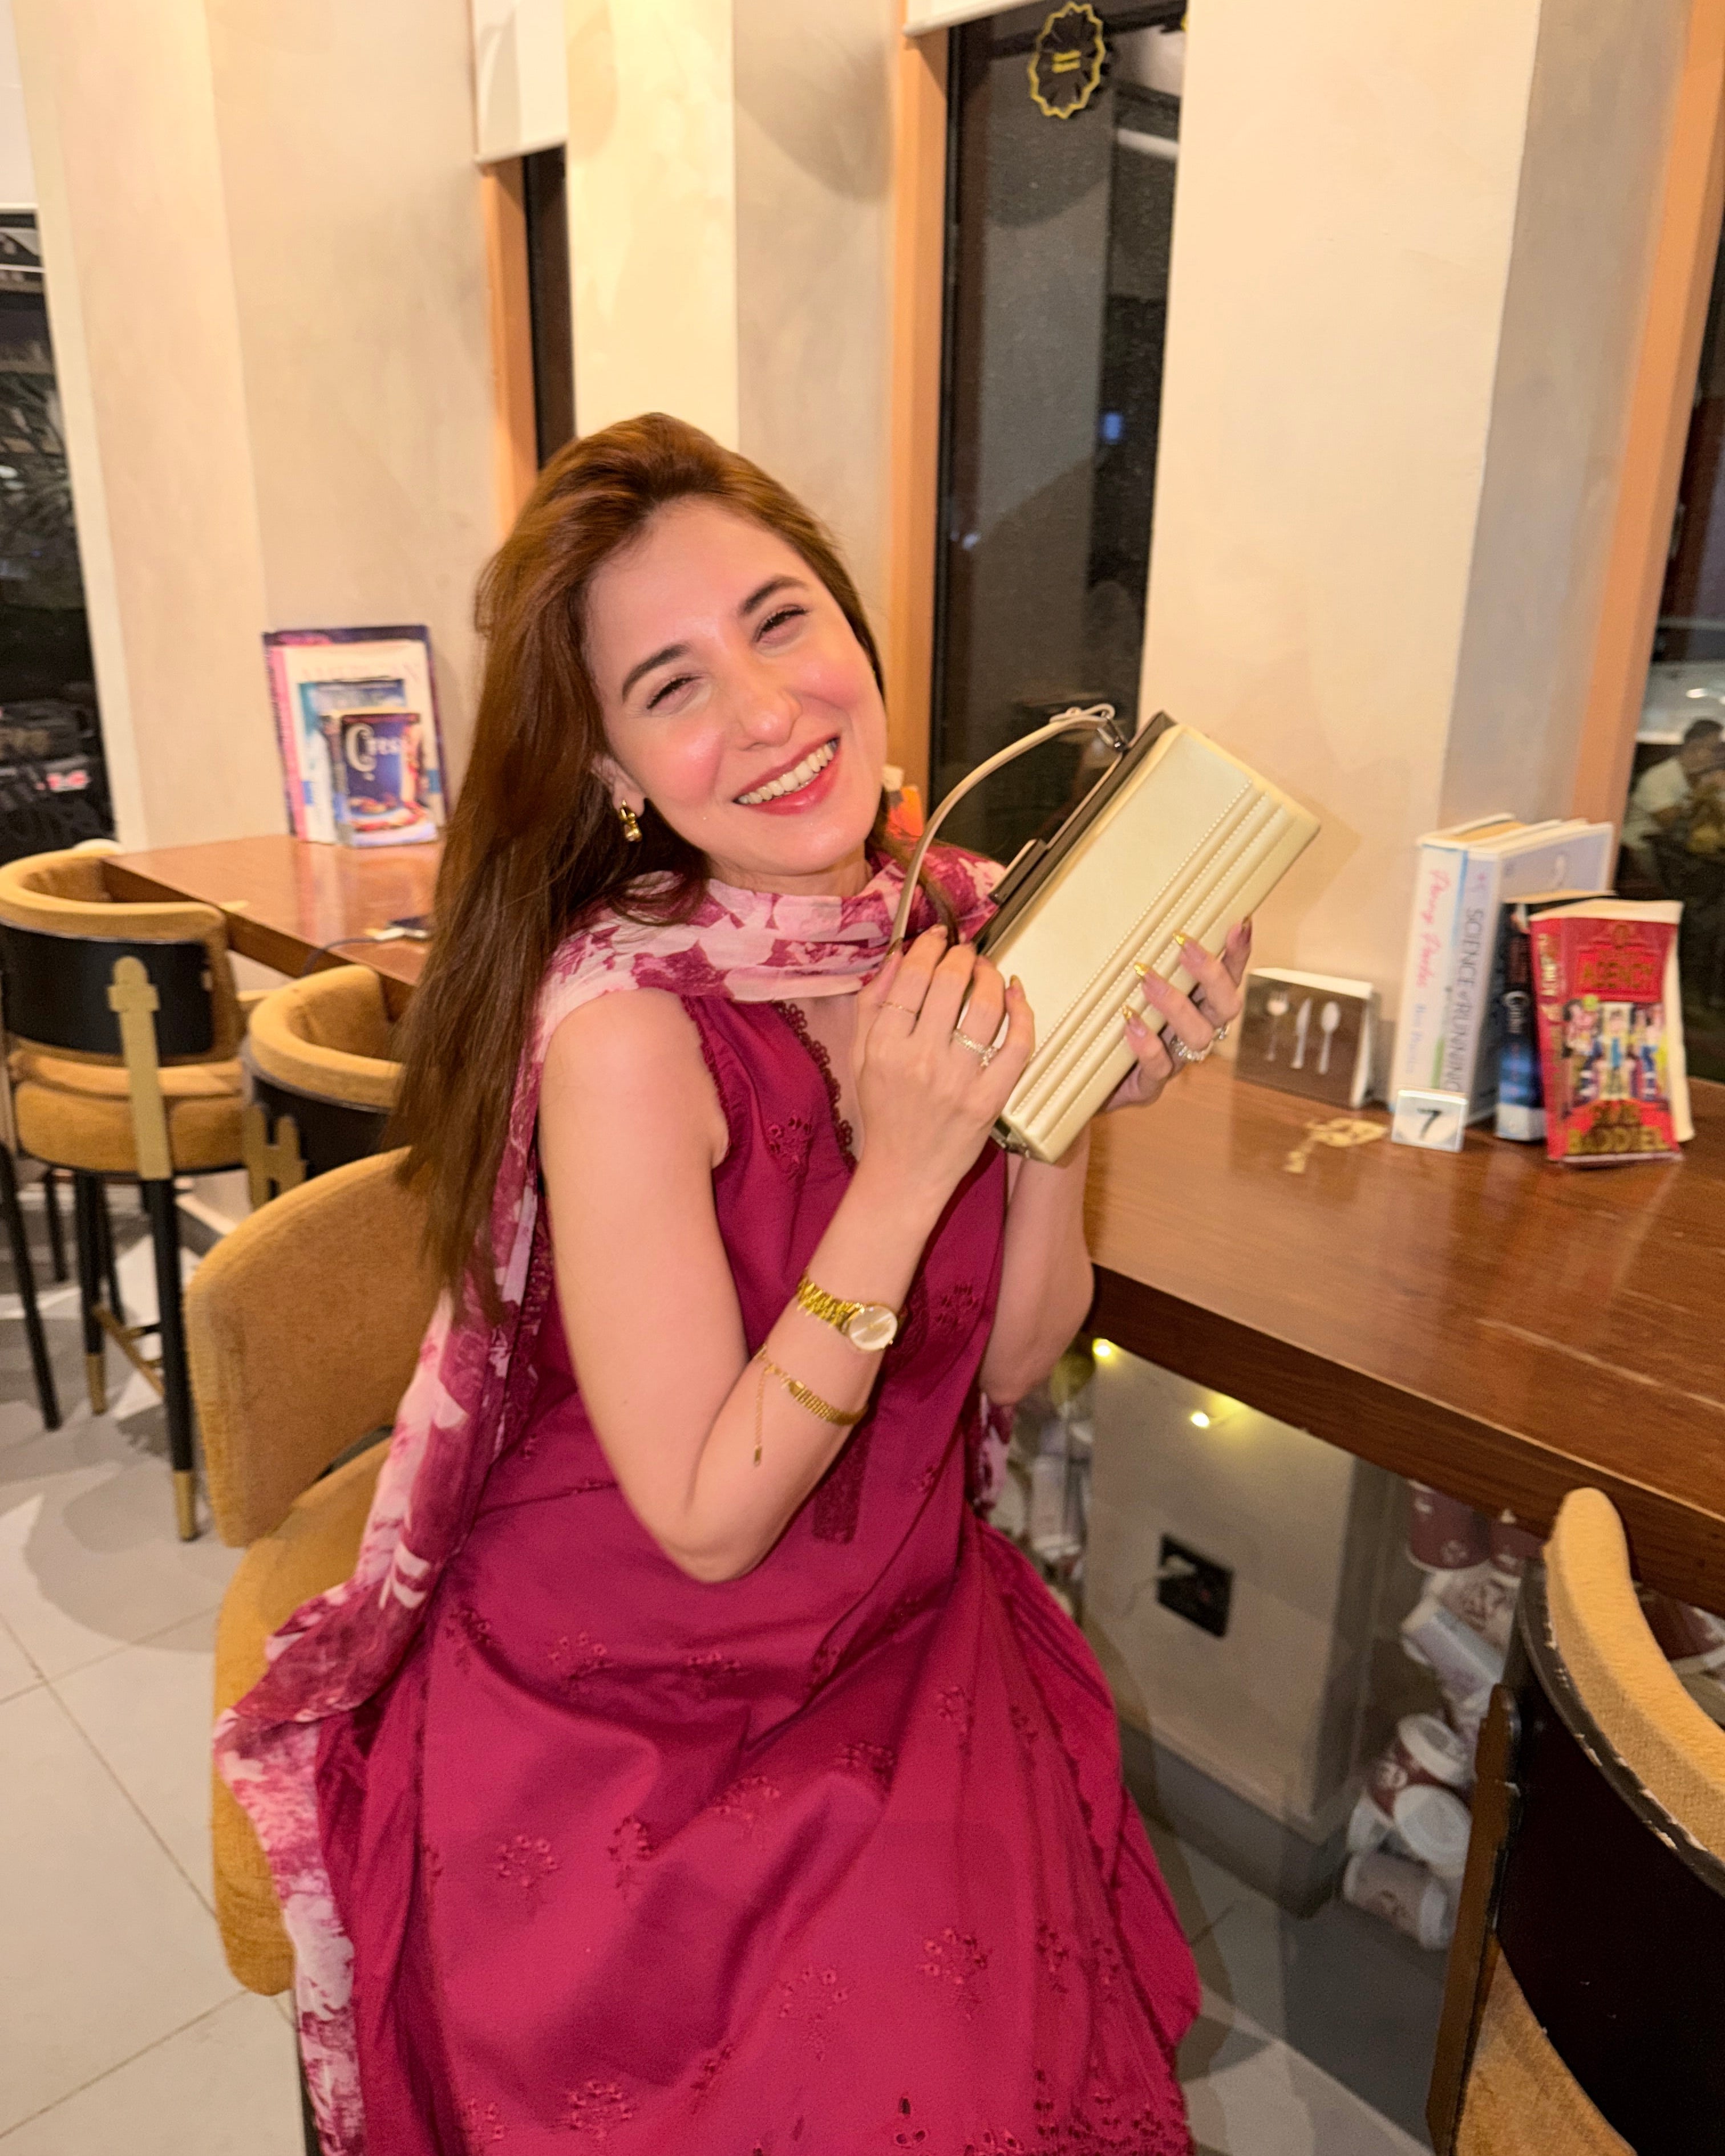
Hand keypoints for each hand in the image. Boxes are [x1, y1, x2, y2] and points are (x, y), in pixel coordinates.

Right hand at [852, 926, 1034, 1209]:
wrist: (904, 1172)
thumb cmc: (883, 1112)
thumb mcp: (861, 1056)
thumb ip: (873, 1004)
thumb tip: (897, 957)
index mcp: (884, 1046)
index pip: (911, 977)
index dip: (928, 947)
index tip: (937, 939)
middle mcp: (921, 1060)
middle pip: (949, 983)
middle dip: (961, 956)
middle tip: (965, 952)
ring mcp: (958, 1081)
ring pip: (986, 1007)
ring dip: (992, 976)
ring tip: (988, 970)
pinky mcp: (990, 1099)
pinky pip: (1017, 1045)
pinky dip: (1023, 1013)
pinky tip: (1017, 995)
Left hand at [1105, 920, 1250, 1111]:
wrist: (1080, 1078)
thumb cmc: (1105, 1025)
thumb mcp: (1119, 986)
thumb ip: (1136, 960)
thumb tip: (1125, 910)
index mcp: (1194, 1005)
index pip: (1227, 977)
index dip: (1237, 954)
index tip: (1237, 924)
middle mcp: (1191, 1032)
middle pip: (1226, 1007)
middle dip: (1211, 975)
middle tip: (1184, 945)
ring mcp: (1174, 1061)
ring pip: (1199, 1037)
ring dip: (1176, 1005)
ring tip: (1147, 980)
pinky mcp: (1149, 1085)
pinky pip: (1159, 1068)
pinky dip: (1147, 1045)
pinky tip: (1131, 1024)